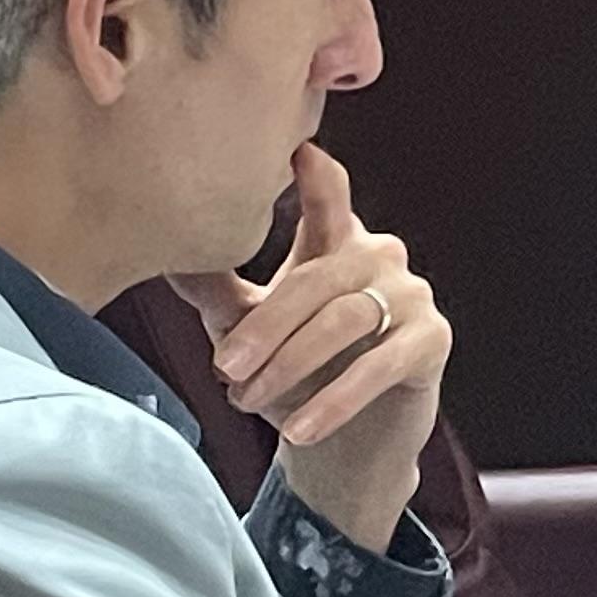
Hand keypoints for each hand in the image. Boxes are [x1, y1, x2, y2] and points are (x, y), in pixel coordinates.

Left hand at [165, 143, 449, 550]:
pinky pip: (380, 366)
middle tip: (225, 367)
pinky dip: (334, 400)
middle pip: (318, 275)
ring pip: (344, 319)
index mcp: (334, 242)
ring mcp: (411, 295)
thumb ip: (215, 290)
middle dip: (267, 325)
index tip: (297, 152)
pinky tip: (298, 430)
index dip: (317, 174)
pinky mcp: (432, 340)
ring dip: (290, 365)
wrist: (349, 444)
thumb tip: (163, 250)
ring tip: (248, 402)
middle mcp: (378, 256)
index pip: (328, 195)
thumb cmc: (297, 374)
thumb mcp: (247, 328)